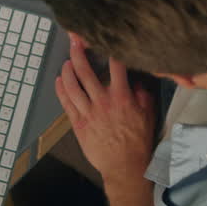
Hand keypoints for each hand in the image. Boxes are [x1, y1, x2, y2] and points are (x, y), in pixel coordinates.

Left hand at [55, 34, 155, 185]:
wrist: (124, 166)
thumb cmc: (138, 141)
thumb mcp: (148, 114)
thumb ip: (142, 94)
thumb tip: (135, 81)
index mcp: (121, 97)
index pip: (116, 66)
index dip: (112, 50)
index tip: (107, 39)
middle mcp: (102, 101)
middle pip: (86, 72)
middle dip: (78, 53)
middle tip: (75, 40)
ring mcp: (88, 112)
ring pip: (72, 86)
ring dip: (67, 70)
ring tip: (66, 60)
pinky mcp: (78, 124)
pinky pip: (66, 103)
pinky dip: (61, 89)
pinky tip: (59, 80)